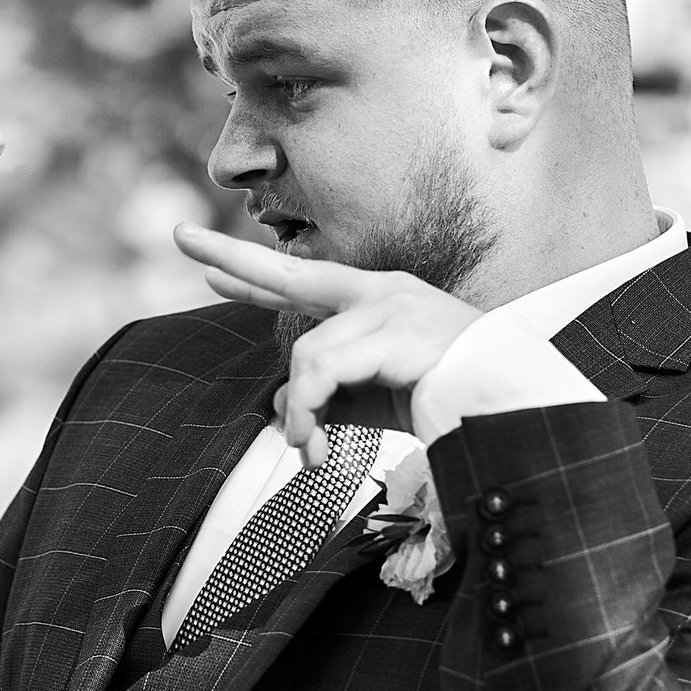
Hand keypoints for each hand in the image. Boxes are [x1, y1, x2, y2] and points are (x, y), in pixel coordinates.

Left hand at [172, 223, 478, 445]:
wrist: (509, 409)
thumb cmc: (448, 404)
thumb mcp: (373, 402)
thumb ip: (326, 397)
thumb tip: (279, 405)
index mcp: (378, 303)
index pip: (303, 283)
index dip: (254, 275)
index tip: (212, 267)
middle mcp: (381, 293)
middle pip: (291, 273)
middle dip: (233, 257)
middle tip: (180, 238)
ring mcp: (390, 307)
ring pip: (306, 354)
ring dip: (298, 412)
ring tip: (309, 452)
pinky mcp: (396, 332)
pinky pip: (323, 372)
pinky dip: (310, 412)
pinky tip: (317, 448)